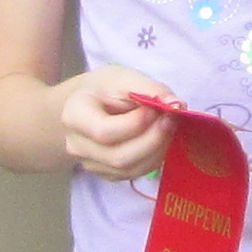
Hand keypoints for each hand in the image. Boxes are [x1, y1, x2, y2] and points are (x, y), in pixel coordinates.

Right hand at [50, 70, 178, 184]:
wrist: (90, 105)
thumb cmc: (106, 88)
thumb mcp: (124, 78)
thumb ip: (149, 89)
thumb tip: (177, 105)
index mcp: (74, 115)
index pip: (104, 132)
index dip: (136, 124)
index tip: (155, 107)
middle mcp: (77, 146)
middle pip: (118, 157)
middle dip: (153, 139)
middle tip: (171, 118)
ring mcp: (90, 164)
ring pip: (130, 169)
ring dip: (158, 149)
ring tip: (168, 125)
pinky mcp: (107, 174)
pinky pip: (136, 173)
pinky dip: (155, 157)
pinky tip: (160, 138)